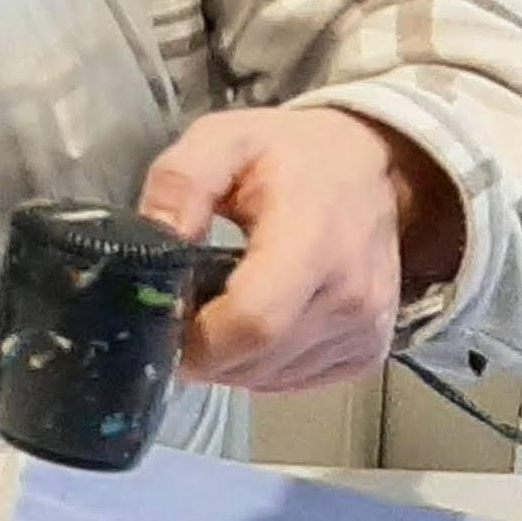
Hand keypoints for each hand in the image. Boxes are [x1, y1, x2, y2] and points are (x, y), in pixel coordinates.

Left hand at [137, 105, 459, 391]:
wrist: (367, 165)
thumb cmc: (288, 153)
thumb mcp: (221, 140)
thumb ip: (180, 182)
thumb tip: (154, 240)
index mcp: (313, 242)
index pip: (253, 322)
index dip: (196, 338)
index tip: (158, 321)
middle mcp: (350, 298)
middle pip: (257, 358)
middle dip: (200, 351)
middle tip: (171, 315)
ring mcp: (364, 330)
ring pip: (272, 377)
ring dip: (226, 361)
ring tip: (207, 314)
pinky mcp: (366, 350)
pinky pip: (296, 380)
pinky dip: (257, 366)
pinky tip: (243, 328)